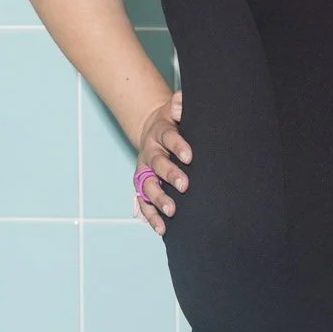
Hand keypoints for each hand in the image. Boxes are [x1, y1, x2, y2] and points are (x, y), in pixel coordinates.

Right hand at [133, 89, 190, 234]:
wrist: (153, 127)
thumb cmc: (173, 120)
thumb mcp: (176, 107)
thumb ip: (180, 103)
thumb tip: (180, 105)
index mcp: (160, 132)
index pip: (169, 137)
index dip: (178, 146)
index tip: (189, 156)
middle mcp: (150, 152)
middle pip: (157, 164)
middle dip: (170, 175)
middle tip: (185, 185)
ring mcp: (145, 171)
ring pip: (148, 186)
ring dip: (158, 199)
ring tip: (171, 211)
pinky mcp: (143, 186)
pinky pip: (144, 203)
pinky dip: (151, 216)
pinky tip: (162, 228)